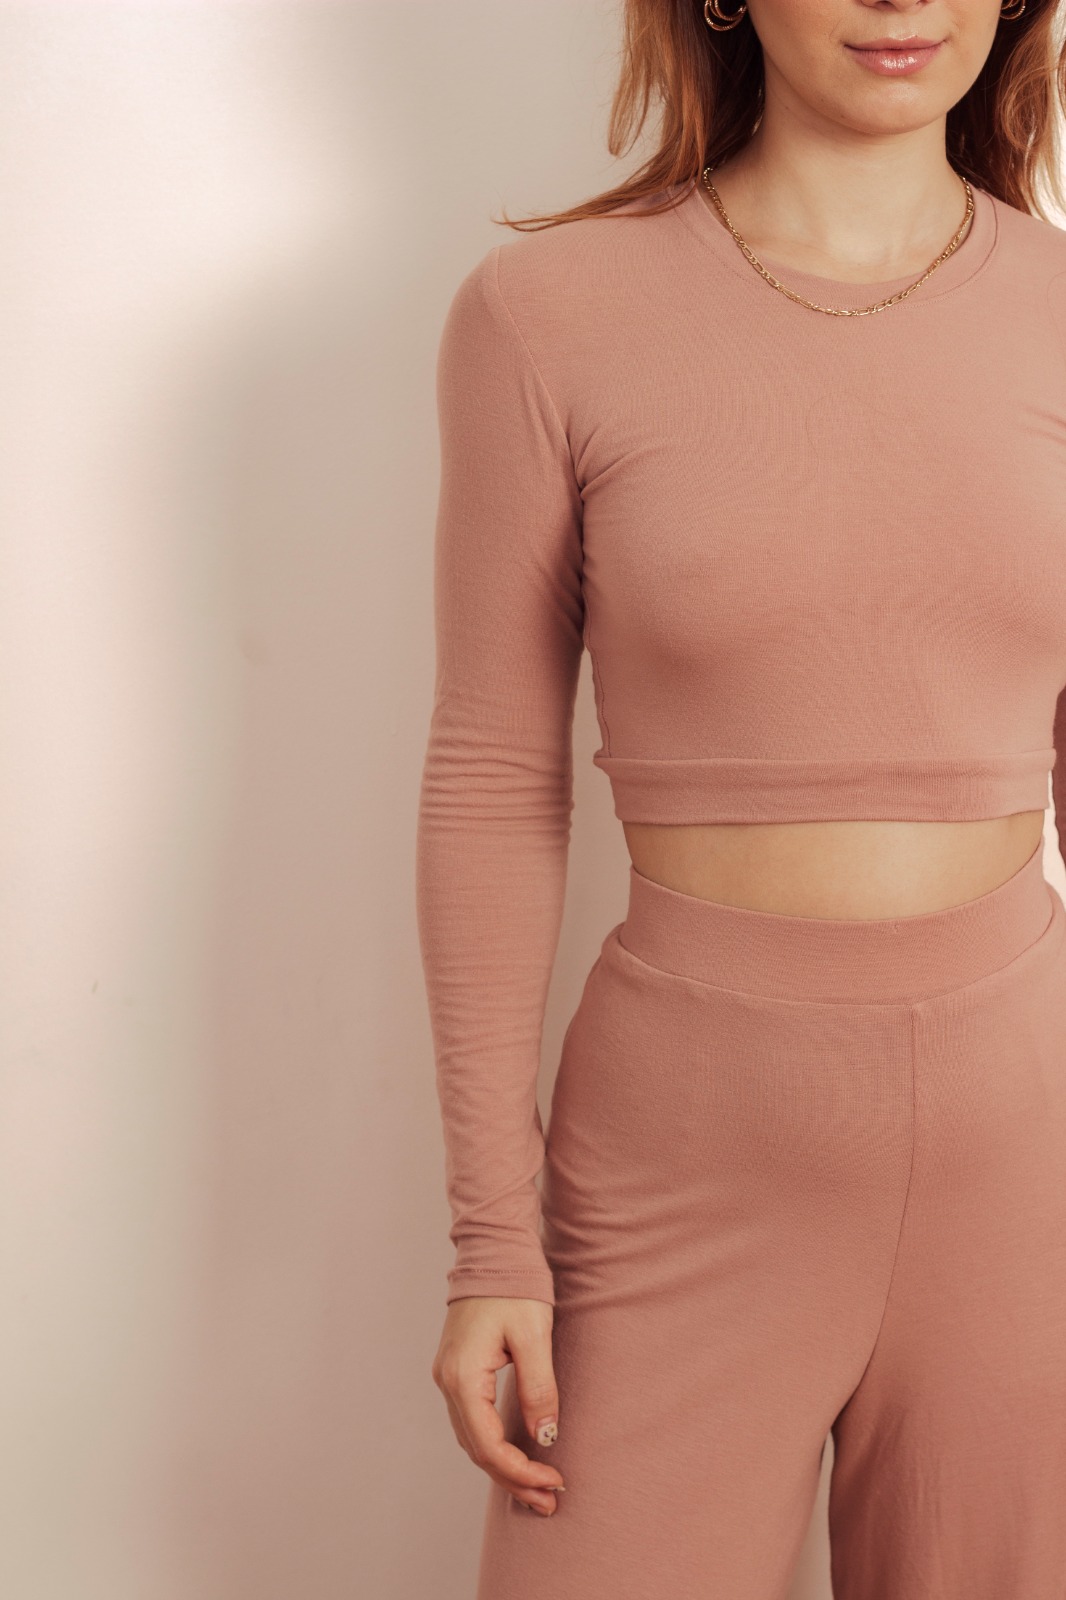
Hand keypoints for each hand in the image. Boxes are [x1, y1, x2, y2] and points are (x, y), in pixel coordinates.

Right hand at [431, 1295, 565, 1515]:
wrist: (493, 1251)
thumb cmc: (515, 1288)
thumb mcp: (534, 1336)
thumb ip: (538, 1388)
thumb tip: (545, 1437)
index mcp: (463, 1377)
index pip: (488, 1445)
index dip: (521, 1472)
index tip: (555, 1482)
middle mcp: (448, 1382)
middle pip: (477, 1450)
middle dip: (513, 1479)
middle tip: (550, 1500)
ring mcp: (449, 1377)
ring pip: (472, 1439)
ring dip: (503, 1466)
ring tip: (538, 1487)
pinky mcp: (457, 1371)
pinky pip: (472, 1422)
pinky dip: (494, 1445)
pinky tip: (517, 1454)